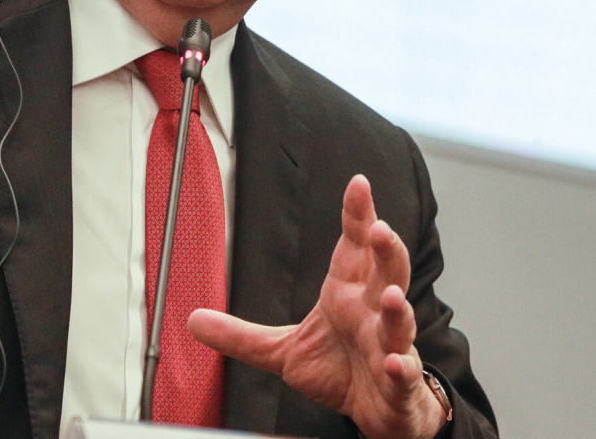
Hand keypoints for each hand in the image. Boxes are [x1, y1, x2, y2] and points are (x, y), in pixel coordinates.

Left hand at [188, 174, 447, 438]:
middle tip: (379, 230)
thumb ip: (240, 335)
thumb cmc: (338, 370)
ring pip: (399, 319)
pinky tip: (393, 362)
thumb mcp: (281, 350)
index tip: (358, 184)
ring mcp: (389, 344)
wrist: (375, 411)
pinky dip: (400, 367)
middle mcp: (371, 311)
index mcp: (347, 293)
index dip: (358, 214)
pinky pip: (402, 371)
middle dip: (387, 249)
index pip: (355, 245)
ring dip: (397, 307)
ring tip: (390, 297)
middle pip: (387, 271)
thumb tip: (193, 319)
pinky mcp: (398, 382)